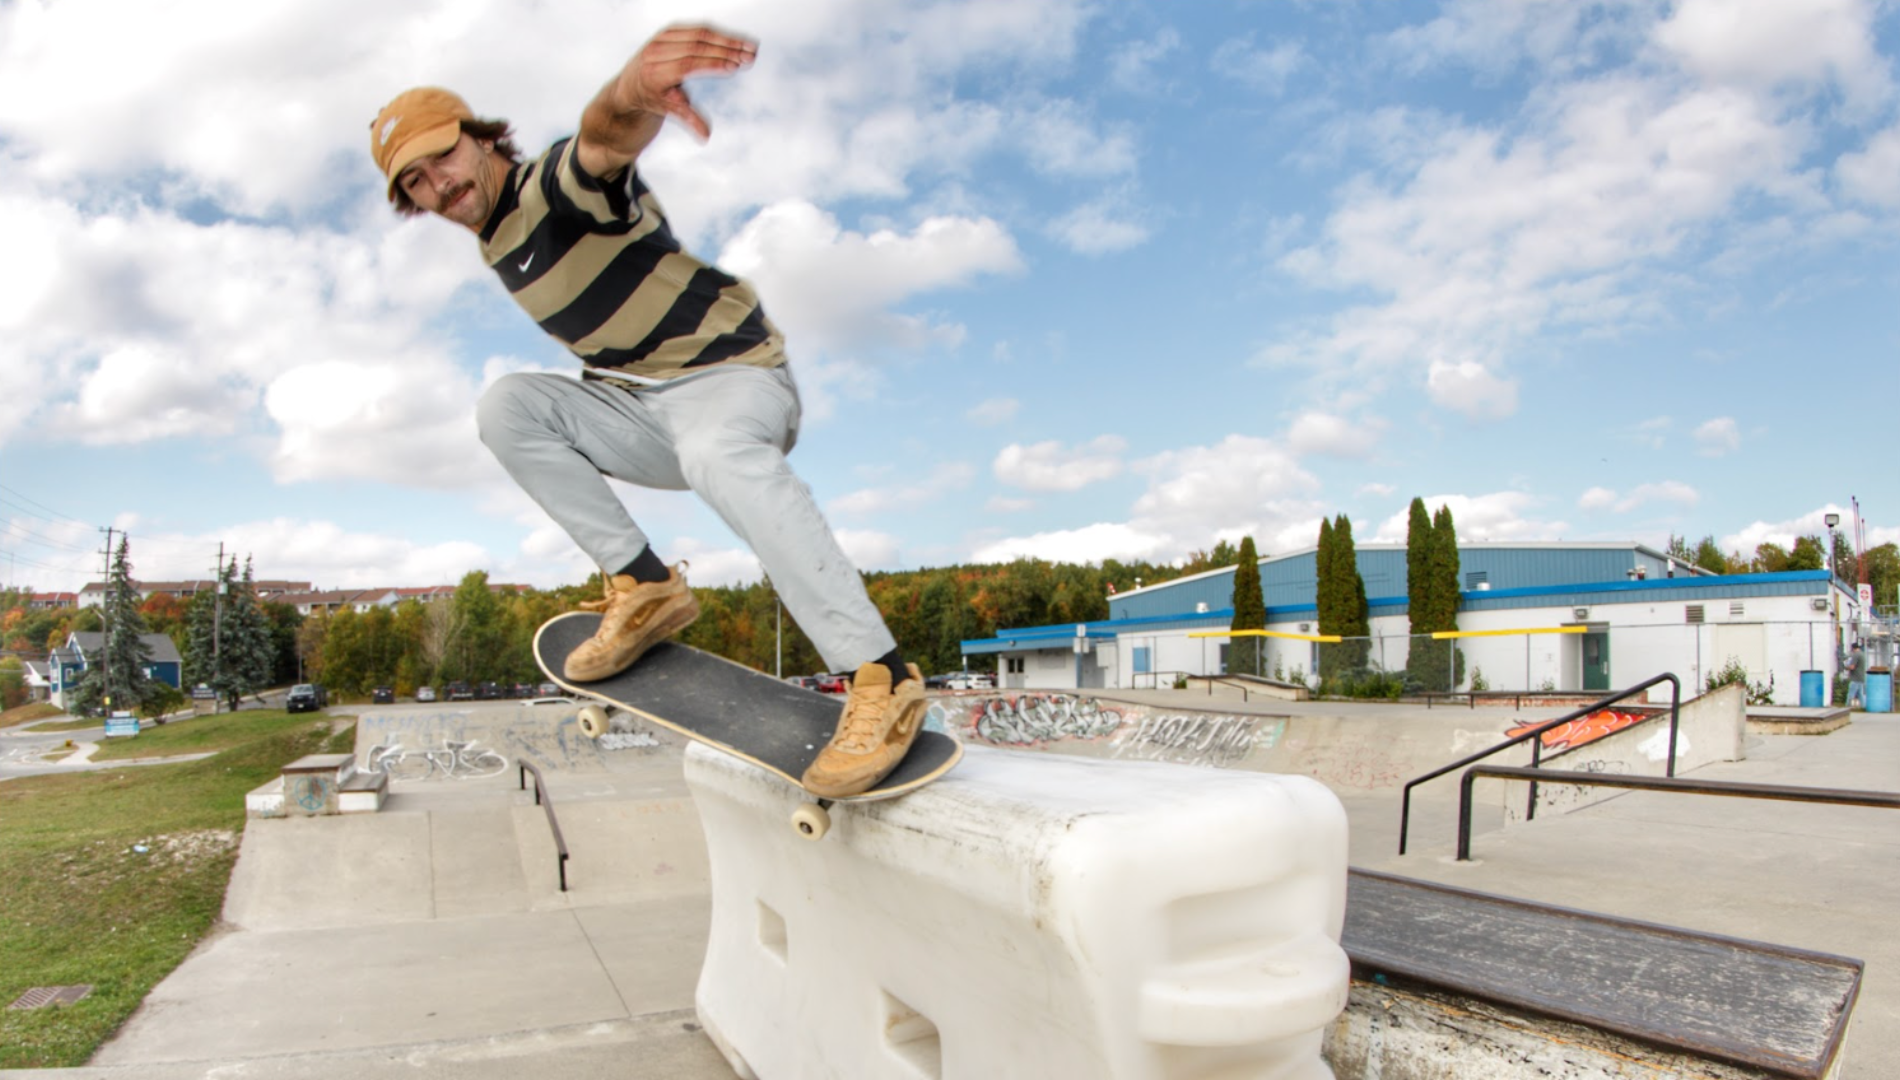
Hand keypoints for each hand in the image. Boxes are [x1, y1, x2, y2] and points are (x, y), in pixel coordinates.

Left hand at [615, 24, 757, 139]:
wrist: (631, 84)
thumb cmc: (653, 100)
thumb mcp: (668, 111)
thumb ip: (688, 120)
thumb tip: (705, 136)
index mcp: (654, 74)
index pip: (687, 65)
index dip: (712, 65)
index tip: (735, 67)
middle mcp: (655, 52)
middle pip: (696, 47)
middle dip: (726, 51)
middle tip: (750, 56)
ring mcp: (660, 38)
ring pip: (699, 34)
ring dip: (727, 40)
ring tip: (750, 47)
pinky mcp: (668, 31)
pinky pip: (696, 29)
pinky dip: (718, 35)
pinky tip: (736, 41)